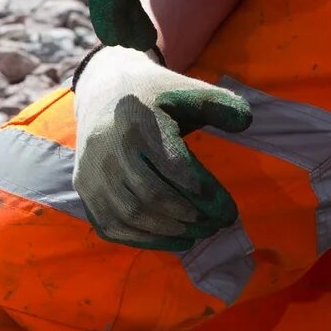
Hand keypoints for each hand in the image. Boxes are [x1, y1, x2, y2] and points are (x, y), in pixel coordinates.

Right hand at [70, 46, 252, 249]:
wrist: (102, 91)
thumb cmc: (154, 96)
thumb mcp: (188, 90)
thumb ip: (221, 104)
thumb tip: (246, 123)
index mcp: (138, 120)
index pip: (175, 166)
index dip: (206, 194)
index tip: (229, 210)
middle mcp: (109, 147)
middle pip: (152, 196)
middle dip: (190, 217)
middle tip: (216, 225)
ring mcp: (91, 170)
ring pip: (130, 215)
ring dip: (169, 232)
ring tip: (198, 233)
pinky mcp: (83, 187)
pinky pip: (110, 225)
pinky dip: (143, 240)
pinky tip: (173, 239)